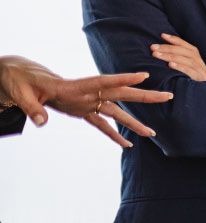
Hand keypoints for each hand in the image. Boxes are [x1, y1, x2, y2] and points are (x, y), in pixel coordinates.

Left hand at [0, 55, 172, 146]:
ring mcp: (87, 103)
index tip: (144, 76)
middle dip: (144, 96)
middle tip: (168, 96)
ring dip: (134, 121)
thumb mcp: (22, 93)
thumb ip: (33, 108)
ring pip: (116, 112)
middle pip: (120, 95)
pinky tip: (126, 146)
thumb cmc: (20, 83)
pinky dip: (114, 135)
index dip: (123, 79)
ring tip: (152, 133)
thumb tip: (42, 122)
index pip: (102, 81)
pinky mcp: (82, 112)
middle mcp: (86, 94)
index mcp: (73, 87)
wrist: (21, 79)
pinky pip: (102, 125)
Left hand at [151, 33, 205, 81]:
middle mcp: (200, 64)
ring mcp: (202, 73)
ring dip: (170, 56)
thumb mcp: (191, 72)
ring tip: (156, 55)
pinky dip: (181, 67)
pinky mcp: (201, 81)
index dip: (175, 40)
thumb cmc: (196, 84)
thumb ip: (182, 63)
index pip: (187, 46)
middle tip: (153, 47)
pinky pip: (191, 72)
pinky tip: (170, 65)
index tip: (162, 35)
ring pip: (187, 60)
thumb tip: (164, 54)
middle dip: (168, 48)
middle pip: (186, 52)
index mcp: (197, 60)